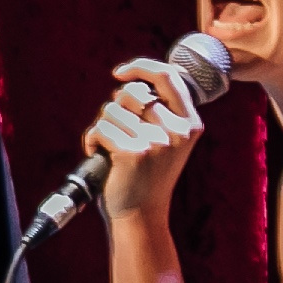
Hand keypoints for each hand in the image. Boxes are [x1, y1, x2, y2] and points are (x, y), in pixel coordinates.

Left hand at [85, 52, 210, 223]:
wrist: (141, 215)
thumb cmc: (148, 174)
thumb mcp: (168, 141)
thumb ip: (160, 110)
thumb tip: (131, 78)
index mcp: (190, 124)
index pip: (168, 76)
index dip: (141, 67)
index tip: (120, 72)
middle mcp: (177, 131)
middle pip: (133, 92)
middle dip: (116, 106)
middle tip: (119, 129)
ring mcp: (157, 142)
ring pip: (111, 109)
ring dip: (104, 125)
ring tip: (112, 146)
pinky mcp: (133, 153)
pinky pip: (100, 128)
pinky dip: (92, 140)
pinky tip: (101, 154)